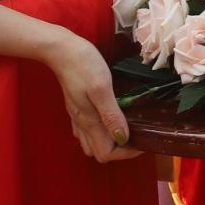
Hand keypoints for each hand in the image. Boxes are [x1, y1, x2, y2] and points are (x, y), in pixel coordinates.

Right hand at [45, 32, 139, 162]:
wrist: (61, 50)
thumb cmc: (84, 65)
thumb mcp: (101, 87)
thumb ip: (111, 114)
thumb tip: (123, 138)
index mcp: (89, 121)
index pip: (106, 154)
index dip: (126, 153)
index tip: (142, 140)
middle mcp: (81, 123)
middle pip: (98, 152)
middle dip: (119, 150)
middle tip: (137, 135)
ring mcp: (77, 117)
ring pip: (91, 143)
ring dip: (109, 142)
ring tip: (127, 128)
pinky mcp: (76, 108)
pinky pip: (87, 131)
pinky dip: (100, 132)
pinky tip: (110, 119)